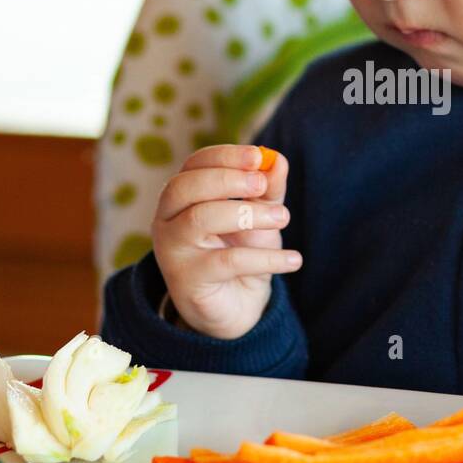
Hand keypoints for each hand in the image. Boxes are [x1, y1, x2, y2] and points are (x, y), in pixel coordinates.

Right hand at [151, 143, 301, 339]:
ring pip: (200, 219)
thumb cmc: (242, 250)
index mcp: (182, 196)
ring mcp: (173, 250)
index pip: (194, 164)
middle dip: (227, 180)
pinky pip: (227, 262)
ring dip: (247, 214)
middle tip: (262, 185)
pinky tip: (294, 259)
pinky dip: (265, 258)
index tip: (258, 156)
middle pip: (185, 187)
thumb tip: (277, 160)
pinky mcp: (187, 280)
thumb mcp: (259, 216)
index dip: (224, 156)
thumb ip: (267, 189)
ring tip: (283, 217)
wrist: (236, 305)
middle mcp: (168, 219)